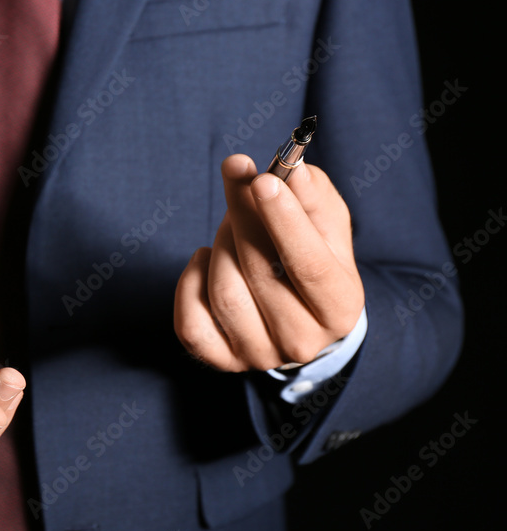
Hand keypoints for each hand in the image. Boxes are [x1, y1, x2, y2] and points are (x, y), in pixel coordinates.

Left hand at [174, 154, 363, 371]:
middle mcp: (302, 342)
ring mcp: (260, 356)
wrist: (299, 311)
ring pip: (224, 292)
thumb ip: (311, 195)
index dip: (284, 221)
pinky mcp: (222, 360)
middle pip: (259, 273)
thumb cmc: (315, 257)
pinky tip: (206, 260)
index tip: (262, 180)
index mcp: (340, 308)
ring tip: (230, 224)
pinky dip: (190, 281)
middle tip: (238, 177)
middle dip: (243, 217)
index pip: (309, 266)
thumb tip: (292, 170)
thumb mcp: (326, 224)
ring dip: (220, 245)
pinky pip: (190, 321)